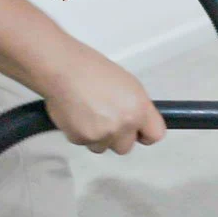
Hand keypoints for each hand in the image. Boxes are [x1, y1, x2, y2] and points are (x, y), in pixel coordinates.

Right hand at [43, 46, 165, 154]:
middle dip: (118, 137)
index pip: (155, 135)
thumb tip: (138, 123)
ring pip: (104, 147)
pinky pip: (86, 143)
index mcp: (139, 109)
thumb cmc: (95, 69)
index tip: (138, 131)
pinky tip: (76, 115)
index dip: (145, 134)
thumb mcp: (128, 85)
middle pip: (126, 146)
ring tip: (88, 115)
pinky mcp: (81, 139)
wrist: (62, 69)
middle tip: (106, 119)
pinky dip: (81, 133)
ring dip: (99, 137)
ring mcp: (102, 135)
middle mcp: (124, 126)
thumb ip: (136, 107)